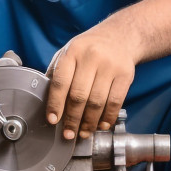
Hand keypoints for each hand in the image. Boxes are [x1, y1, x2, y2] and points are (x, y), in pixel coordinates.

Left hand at [44, 25, 135, 140]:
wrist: (119, 36)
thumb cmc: (88, 48)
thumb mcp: (68, 52)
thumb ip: (57, 73)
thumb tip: (45, 100)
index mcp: (73, 52)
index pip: (61, 82)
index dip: (55, 104)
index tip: (53, 120)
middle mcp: (91, 57)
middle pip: (79, 96)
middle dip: (72, 119)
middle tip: (68, 133)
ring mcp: (110, 66)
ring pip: (97, 102)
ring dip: (89, 122)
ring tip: (83, 133)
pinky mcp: (126, 75)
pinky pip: (115, 102)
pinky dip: (107, 118)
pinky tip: (101, 125)